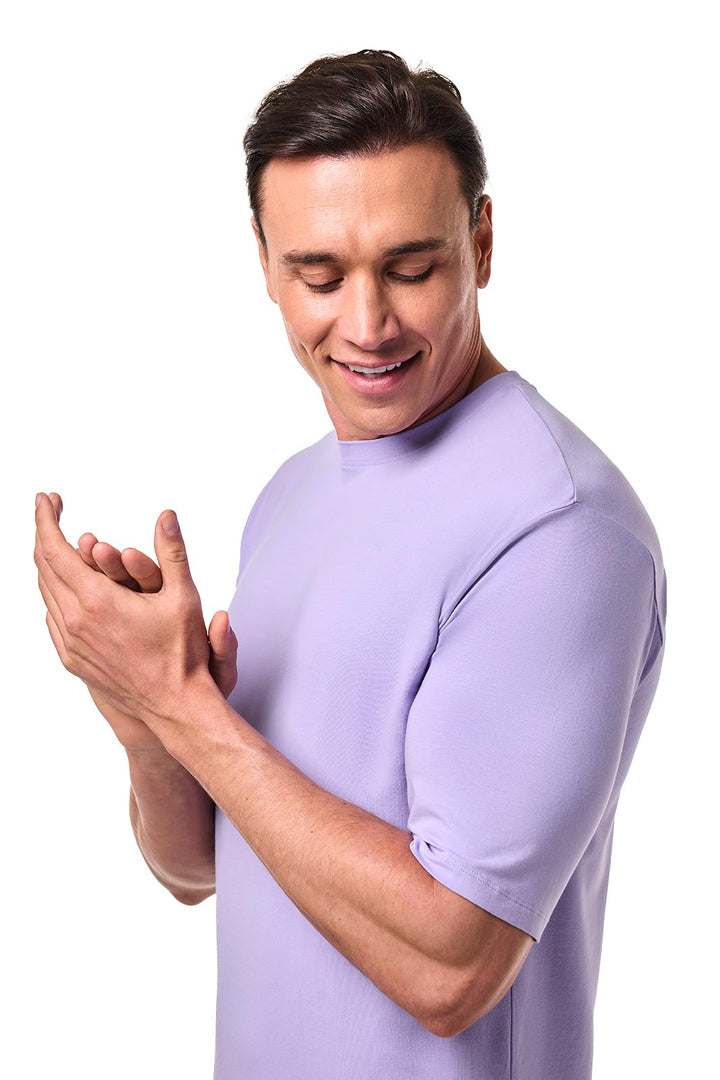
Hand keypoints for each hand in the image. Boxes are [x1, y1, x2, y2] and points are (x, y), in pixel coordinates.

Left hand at [34, 492, 234, 745]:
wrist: (174, 707)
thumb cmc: (183, 654)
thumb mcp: (184, 596)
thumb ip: (172, 551)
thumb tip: (166, 515)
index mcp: (95, 601)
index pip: (54, 548)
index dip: (46, 518)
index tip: (46, 498)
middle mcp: (74, 621)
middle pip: (43, 567)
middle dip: (44, 534)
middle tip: (51, 511)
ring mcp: (70, 643)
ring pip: (45, 593)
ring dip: (49, 564)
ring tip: (58, 544)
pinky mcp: (72, 660)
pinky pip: (53, 618)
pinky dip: (55, 594)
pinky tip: (67, 587)